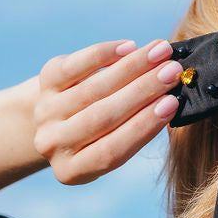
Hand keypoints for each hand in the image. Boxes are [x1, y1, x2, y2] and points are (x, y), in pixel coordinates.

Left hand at [33, 38, 183, 183]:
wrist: (57, 116)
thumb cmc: (99, 134)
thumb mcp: (113, 144)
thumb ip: (137, 131)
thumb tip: (173, 102)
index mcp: (72, 171)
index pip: (112, 151)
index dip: (143, 126)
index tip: (172, 103)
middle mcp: (54, 143)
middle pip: (103, 117)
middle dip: (143, 91)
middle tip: (173, 72)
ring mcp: (45, 112)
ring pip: (93, 89)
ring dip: (132, 67)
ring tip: (161, 53)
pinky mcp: (44, 81)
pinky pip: (75, 64)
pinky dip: (105, 54)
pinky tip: (130, 46)